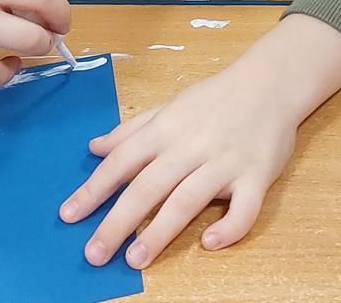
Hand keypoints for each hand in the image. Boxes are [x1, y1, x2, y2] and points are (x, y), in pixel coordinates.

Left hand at [59, 14, 340, 268]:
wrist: (271, 82)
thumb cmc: (216, 98)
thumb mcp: (169, 106)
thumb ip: (132, 130)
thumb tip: (93, 148)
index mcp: (167, 129)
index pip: (122, 161)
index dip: (94, 188)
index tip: (69, 215)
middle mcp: (191, 146)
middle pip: (148, 187)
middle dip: (118, 222)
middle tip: (94, 253)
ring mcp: (225, 162)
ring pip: (187, 200)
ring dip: (159, 232)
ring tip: (135, 259)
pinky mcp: (257, 176)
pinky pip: (245, 208)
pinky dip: (229, 228)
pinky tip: (209, 243)